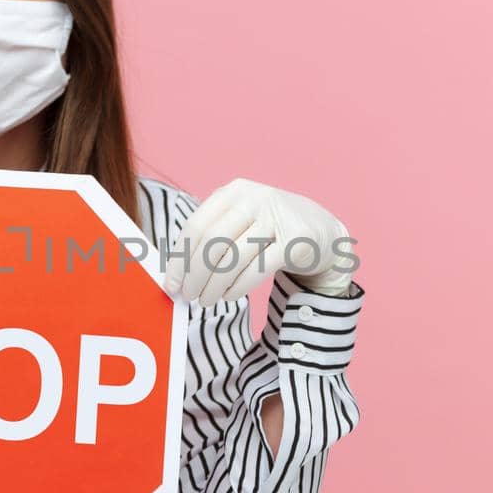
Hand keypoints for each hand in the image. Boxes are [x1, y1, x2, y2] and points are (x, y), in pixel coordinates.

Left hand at [165, 178, 355, 306]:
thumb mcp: (239, 222)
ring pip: (233, 258)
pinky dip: (238, 287)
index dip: (180, 258)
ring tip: (206, 300)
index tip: (171, 283)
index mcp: (233, 192)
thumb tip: (176, 274)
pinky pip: (257, 269)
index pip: (196, 226)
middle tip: (188, 296)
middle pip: (212, 242)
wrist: (321, 230)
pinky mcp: (295, 241)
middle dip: (195, 275)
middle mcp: (254, 199)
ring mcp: (277, 218)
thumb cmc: (269, 229)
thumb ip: (210, 240)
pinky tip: (229, 296)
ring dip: (214, 285)